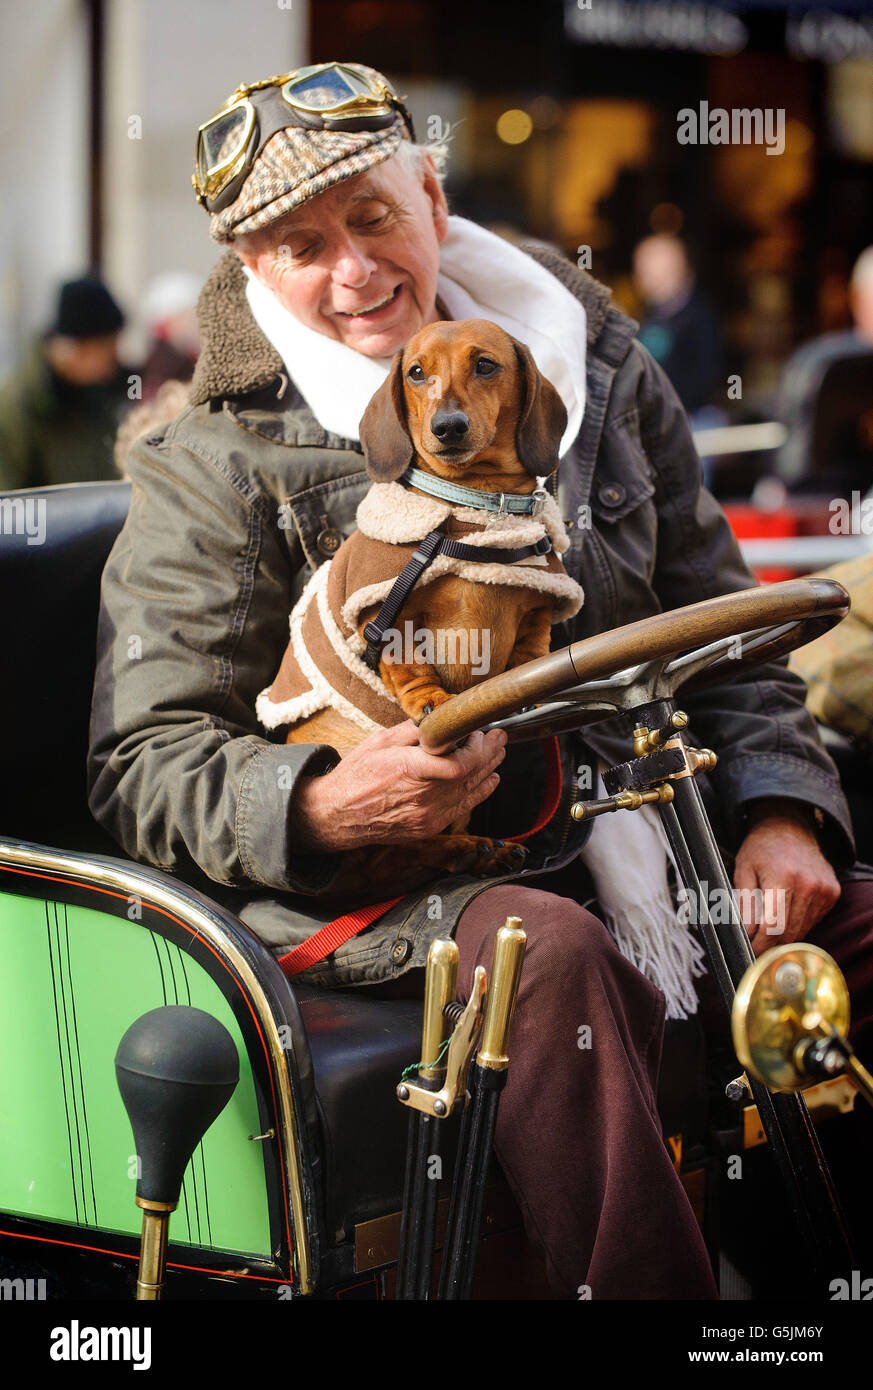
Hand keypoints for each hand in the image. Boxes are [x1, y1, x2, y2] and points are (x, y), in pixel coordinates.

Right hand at [289, 720, 506, 852]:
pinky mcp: (429, 827)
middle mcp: (422, 796)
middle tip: (498, 736)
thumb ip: (414, 731)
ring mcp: (427, 815)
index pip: (458, 765)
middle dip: (489, 753)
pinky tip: (491, 779)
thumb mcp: (380, 742)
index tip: (479, 732)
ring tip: (499, 752)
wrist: (338, 815)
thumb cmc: (356, 776)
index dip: (478, 748)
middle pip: (470, 775)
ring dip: (489, 769)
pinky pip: (462, 808)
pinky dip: (480, 792)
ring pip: (470, 791)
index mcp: (409, 770)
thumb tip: (441, 718)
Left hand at [733, 799, 839, 954]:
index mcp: (783, 878)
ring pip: (803, 930)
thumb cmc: (761, 848)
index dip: (760, 944)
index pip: (773, 926)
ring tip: (769, 926)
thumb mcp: (742, 870)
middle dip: (771, 944)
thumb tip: (747, 934)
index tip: (750, 952)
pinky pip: (813, 921)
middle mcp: (808, 885)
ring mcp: (824, 890)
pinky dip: (798, 923)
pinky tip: (787, 910)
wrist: (790, 827)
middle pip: (789, 933)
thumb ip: (745, 904)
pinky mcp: (832, 893)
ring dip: (785, 935)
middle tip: (756, 945)